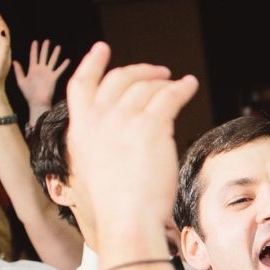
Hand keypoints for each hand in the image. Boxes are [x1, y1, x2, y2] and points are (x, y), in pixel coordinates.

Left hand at [14, 39, 70, 115]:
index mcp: (32, 69)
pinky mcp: (53, 78)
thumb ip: (19, 71)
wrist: (38, 102)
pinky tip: (67, 60)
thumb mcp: (21, 81)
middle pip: (43, 56)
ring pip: (52, 61)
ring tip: (58, 47)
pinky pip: (59, 70)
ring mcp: (48, 73)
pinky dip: (63, 65)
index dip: (34, 49)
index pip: (33, 56)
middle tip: (47, 41)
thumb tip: (14, 61)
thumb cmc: (28, 94)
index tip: (35, 41)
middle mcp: (41, 70)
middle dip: (45, 48)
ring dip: (55, 54)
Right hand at [64, 42, 197, 269]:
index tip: (102, 49)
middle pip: (119, 79)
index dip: (92, 63)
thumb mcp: (89, 175)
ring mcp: (124, 119)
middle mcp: (99, 118)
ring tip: (178, 82)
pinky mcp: (151, 124)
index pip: (80, 84)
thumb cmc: (112, 210)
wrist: (126, 220)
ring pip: (146, 87)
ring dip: (163, 81)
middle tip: (157, 72)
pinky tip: (189, 85)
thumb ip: (96, 152)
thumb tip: (110, 149)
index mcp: (80, 129)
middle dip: (138, 71)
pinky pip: (169, 96)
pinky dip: (181, 88)